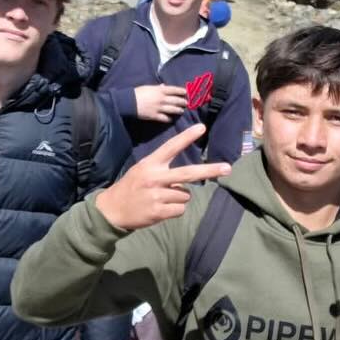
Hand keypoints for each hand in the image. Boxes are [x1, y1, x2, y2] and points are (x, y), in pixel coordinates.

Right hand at [95, 123, 231, 230]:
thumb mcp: (141, 170)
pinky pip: (180, 209)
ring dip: (178, 198)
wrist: (111, 209)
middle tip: (228, 168)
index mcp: (150, 164)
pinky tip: (161, 208)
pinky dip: (174, 210)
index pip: (171, 147)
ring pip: (185, 195)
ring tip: (161, 198)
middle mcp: (154, 178)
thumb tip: (186, 182)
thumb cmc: (131, 187)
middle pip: (188, 173)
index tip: (201, 128)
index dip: (186, 137)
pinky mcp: (158, 211)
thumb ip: (162, 170)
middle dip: (210, 170)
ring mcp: (156, 195)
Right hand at [134, 83, 187, 121]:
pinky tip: (171, 119)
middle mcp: (161, 99)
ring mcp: (159, 108)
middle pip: (175, 100)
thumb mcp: (148, 87)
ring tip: (181, 111)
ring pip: (172, 109)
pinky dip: (168, 119)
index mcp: (159, 90)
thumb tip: (164, 86)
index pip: (173, 90)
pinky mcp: (154, 115)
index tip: (185, 92)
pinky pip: (164, 118)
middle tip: (186, 103)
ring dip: (178, 110)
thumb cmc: (137, 92)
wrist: (129, 102)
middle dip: (182, 101)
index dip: (181, 91)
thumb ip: (157, 88)